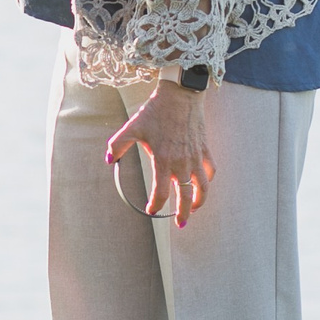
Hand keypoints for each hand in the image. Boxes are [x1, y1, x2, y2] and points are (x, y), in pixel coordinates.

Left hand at [105, 80, 213, 227]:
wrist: (180, 95)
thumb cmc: (156, 111)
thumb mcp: (132, 127)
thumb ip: (118, 144)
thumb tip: (108, 160)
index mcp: (163, 160)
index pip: (161, 192)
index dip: (156, 205)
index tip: (152, 210)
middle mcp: (182, 163)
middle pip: (185, 196)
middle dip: (182, 213)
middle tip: (179, 224)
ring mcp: (196, 157)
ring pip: (202, 187)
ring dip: (199, 201)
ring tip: (194, 209)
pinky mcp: (205, 149)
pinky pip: (210, 170)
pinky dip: (208, 180)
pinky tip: (203, 184)